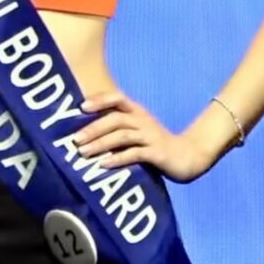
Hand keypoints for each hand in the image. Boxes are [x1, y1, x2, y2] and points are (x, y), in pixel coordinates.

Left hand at [75, 90, 212, 183]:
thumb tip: (87, 131)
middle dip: (94, 128)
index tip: (81, 107)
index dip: (100, 100)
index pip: (117, 98)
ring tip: (84, 153)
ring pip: (122, 136)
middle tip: (75, 140)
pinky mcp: (157, 153)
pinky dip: (117, 158)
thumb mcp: (138, 130)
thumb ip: (119, 127)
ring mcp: (151, 136)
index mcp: (138, 111)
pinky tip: (104, 164)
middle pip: (115, 119)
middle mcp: (143, 120)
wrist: (188, 156)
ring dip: (101, 144)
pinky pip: (135, 154)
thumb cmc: (155, 144)